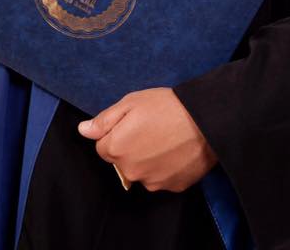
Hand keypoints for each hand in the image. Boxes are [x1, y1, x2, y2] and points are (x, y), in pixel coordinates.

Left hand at [78, 88, 216, 191]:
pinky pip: (160, 178)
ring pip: (141, 171)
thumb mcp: (130, 103)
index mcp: (117, 149)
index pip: (103, 147)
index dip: (116, 133)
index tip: (132, 123)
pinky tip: (175, 151)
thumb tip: (83, 130)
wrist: (206, 121)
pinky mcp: (172, 187)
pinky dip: (164, 167)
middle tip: (149, 128)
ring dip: (146, 159)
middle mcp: (131, 171)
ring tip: (165, 139)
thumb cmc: (166, 107)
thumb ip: (104, 120)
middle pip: (121, 161)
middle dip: (129, 147)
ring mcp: (153, 182)